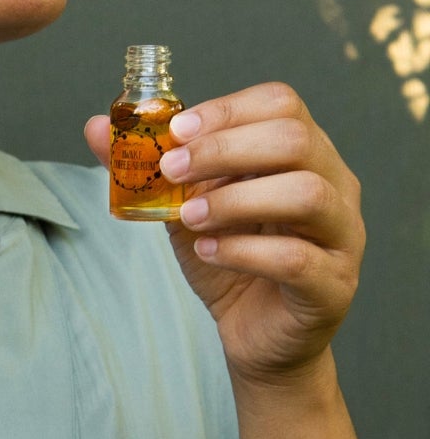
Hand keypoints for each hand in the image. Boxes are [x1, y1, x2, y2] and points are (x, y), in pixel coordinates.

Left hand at [83, 82, 365, 386]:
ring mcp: (343, 235)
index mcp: (305, 153)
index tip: (176, 130)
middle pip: (295, 140)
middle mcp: (335, 185)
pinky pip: (295, 258)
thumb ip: (149, 167)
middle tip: (171, 170)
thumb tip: (95, 127)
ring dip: (234, 200)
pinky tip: (208, 252)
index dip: (226, 110)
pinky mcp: (334, 285)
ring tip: (189, 217)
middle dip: (223, 149)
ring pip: (305, 193)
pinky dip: (242, 251)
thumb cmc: (230, 259)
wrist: (255, 334)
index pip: (281, 104)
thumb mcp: (183, 205)